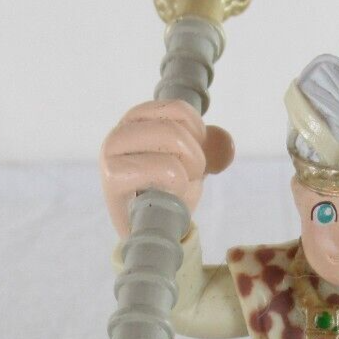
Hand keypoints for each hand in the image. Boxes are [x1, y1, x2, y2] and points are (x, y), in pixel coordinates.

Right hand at [100, 99, 233, 236]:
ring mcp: (112, 154)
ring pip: (171, 140)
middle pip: (176, 128)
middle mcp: (120, 132)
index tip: (196, 155)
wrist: (149, 229)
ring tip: (176, 187)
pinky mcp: (112, 177)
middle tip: (189, 176)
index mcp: (138, 121)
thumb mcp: (194, 164)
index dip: (198, 133)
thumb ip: (211, 148)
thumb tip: (226, 141)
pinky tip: (164, 196)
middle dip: (195, 157)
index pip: (178, 109)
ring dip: (188, 170)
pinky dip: (176, 183)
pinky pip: (164, 168)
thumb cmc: (169, 192)